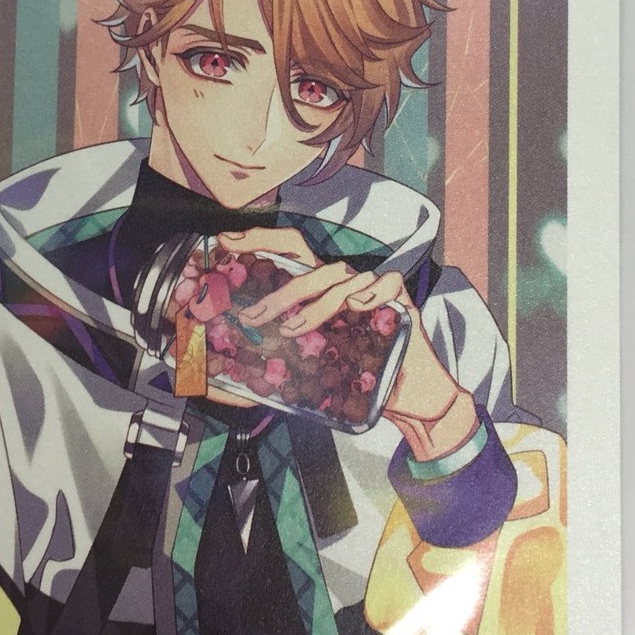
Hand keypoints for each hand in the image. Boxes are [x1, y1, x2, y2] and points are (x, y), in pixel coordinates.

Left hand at [219, 227, 478, 460]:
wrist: (409, 395)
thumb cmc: (360, 378)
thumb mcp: (314, 366)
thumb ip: (282, 354)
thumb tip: (231, 357)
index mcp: (320, 291)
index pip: (288, 253)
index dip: (258, 241)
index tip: (226, 240)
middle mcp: (342, 282)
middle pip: (308, 266)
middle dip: (277, 291)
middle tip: (252, 317)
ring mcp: (370, 286)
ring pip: (338, 280)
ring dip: (312, 306)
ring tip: (291, 330)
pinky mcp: (398, 294)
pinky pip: (383, 284)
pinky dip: (367, 296)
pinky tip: (357, 309)